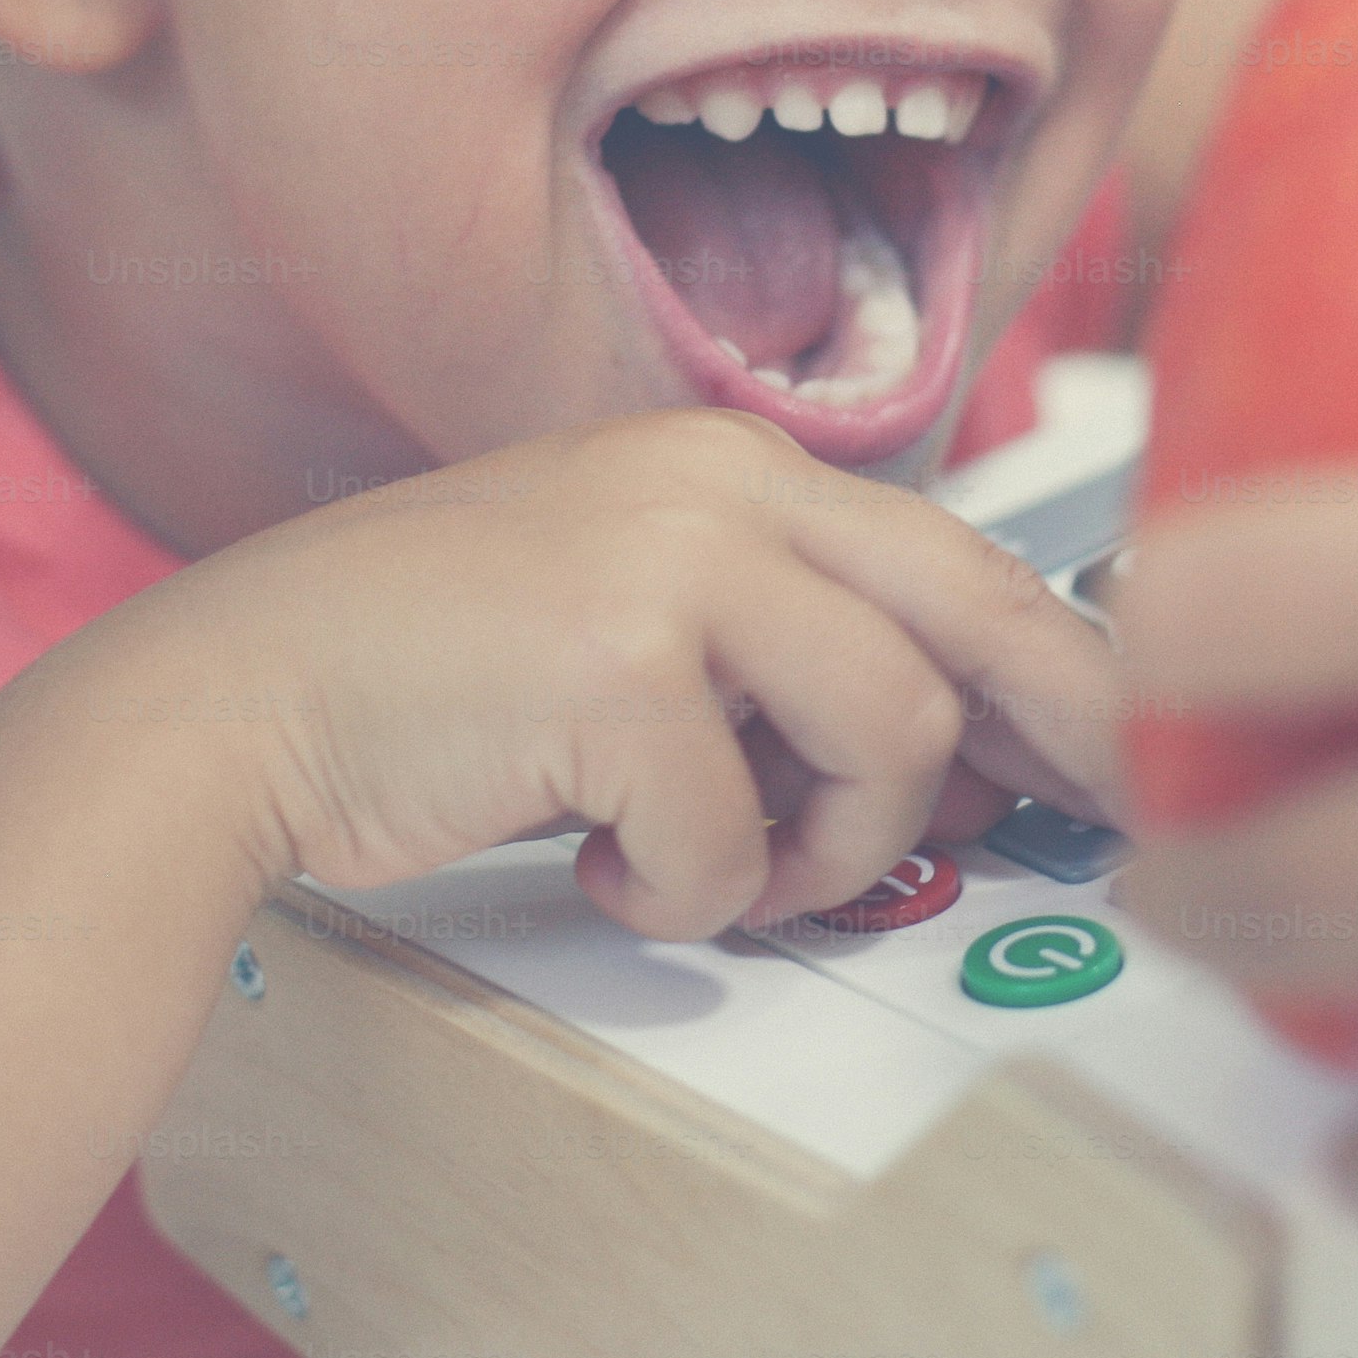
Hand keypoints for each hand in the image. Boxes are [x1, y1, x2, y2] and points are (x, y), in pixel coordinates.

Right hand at [96, 408, 1121, 940]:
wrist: (230, 696)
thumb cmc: (421, 675)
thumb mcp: (630, 619)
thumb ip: (783, 657)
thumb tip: (964, 758)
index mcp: (729, 462)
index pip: (960, 558)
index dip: (1069, 670)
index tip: (1127, 756)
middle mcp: (717, 483)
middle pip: (977, 616)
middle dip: (1067, 740)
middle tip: (1110, 830)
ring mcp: (670, 563)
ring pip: (887, 737)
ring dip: (823, 850)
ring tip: (725, 865)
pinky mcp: (614, 667)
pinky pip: (739, 839)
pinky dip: (684, 895)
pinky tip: (603, 869)